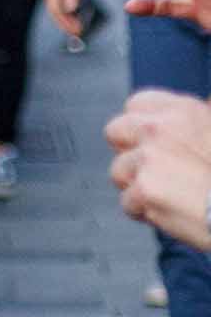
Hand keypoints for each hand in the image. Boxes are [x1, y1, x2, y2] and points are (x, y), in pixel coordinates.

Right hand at [41, 0, 87, 36]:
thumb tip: (70, 10)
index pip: (55, 11)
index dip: (65, 22)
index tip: (76, 31)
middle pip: (55, 12)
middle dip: (66, 24)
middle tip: (78, 32)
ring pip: (58, 9)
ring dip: (67, 19)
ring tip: (77, 27)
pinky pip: (61, 4)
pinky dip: (68, 12)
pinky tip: (75, 15)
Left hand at [106, 89, 210, 249]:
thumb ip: (201, 119)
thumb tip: (192, 112)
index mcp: (184, 111)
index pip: (138, 104)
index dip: (142, 125)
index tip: (152, 141)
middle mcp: (160, 130)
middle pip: (115, 132)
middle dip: (130, 151)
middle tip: (154, 169)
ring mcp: (149, 160)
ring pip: (119, 171)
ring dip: (138, 185)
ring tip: (171, 194)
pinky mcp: (146, 191)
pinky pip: (129, 204)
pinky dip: (147, 212)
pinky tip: (174, 213)